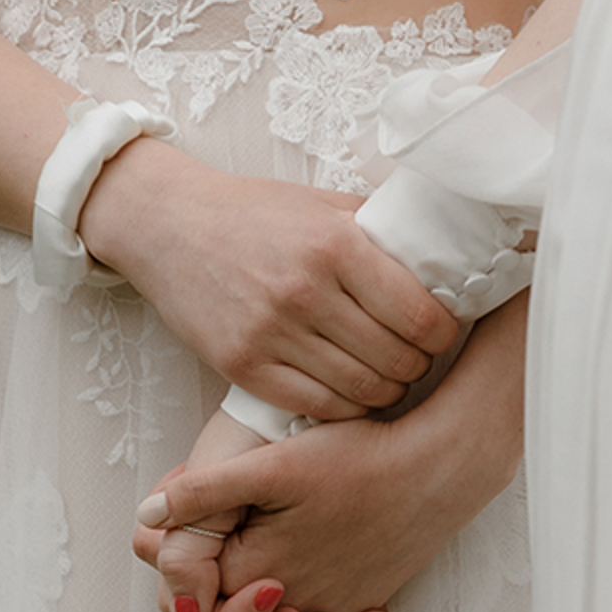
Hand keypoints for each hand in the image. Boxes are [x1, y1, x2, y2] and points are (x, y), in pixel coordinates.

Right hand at [80, 138, 457, 419]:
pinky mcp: (242, 365)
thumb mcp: (321, 204)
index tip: (439, 332)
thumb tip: (442, 255)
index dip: (442, 333)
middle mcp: (305, 292)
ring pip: (360, 390)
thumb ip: (377, 230)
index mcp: (336, 245)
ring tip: (386, 378)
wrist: (169, 224)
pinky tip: (347, 391)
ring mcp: (270, 333)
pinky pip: (315, 406)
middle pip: (396, 359)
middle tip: (415, 359)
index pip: (420, 315)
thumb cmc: (252, 214)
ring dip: (385, 392)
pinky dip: (343, 407)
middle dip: (417, 366)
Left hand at [139, 293, 528, 611]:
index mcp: (258, 573)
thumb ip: (202, 494)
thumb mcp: (271, 466)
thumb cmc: (357, 461)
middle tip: (218, 560)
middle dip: (216, 603)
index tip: (192, 530)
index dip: (181, 572)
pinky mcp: (365, 602)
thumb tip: (146, 516)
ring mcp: (333, 608)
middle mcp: (294, 603)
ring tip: (266, 587)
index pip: (194, 603)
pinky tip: (320, 599)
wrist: (439, 470)